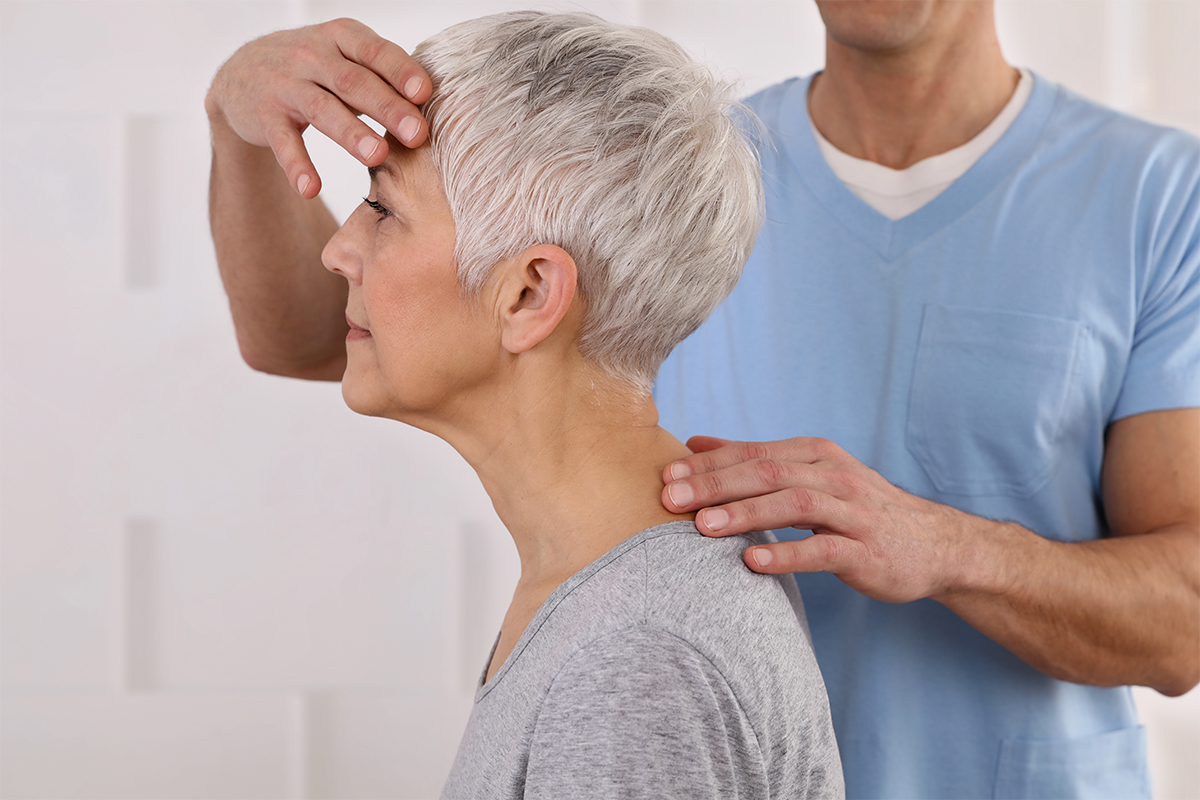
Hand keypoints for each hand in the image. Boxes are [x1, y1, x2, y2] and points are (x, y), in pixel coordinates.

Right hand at [205, 18, 431, 198]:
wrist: (242, 73)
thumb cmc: (314, 69)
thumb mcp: (346, 58)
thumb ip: (383, 77)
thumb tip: (435, 103)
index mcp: (342, 38)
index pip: (375, 52)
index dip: (400, 71)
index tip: (425, 94)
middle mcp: (312, 55)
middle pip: (353, 82)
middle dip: (387, 107)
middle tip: (417, 134)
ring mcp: (286, 84)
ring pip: (322, 109)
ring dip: (350, 133)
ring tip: (377, 156)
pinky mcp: (264, 115)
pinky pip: (283, 142)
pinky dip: (297, 166)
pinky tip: (310, 188)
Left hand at [661, 436, 982, 602]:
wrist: (934, 545)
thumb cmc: (859, 510)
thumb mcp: (809, 475)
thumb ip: (754, 459)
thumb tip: (695, 442)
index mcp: (814, 455)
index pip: (753, 452)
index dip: (708, 463)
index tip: (665, 474)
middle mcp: (833, 476)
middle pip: (767, 472)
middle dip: (715, 484)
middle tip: (671, 498)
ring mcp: (852, 513)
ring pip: (793, 505)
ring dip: (745, 513)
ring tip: (703, 526)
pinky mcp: (866, 551)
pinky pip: (823, 550)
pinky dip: (787, 554)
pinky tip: (752, 562)